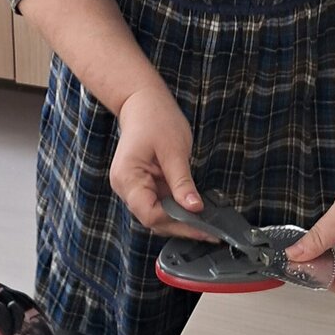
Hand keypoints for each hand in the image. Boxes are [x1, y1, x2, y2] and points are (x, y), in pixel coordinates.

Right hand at [109, 84, 210, 235]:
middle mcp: (125, 187)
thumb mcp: (174, 150)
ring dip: (180, 220)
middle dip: (181, 226)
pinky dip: (176, 209)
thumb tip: (195, 208)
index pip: (150, 214)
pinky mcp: (142, 185)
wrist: (142, 102)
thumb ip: (182, 183)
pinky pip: (159, 204)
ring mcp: (133, 187)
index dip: (178, 224)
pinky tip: (194, 210)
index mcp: (127, 177)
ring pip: (156, 214)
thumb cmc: (155, 119)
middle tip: (209, 233)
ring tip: (206, 224)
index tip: (202, 228)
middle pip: (153, 219)